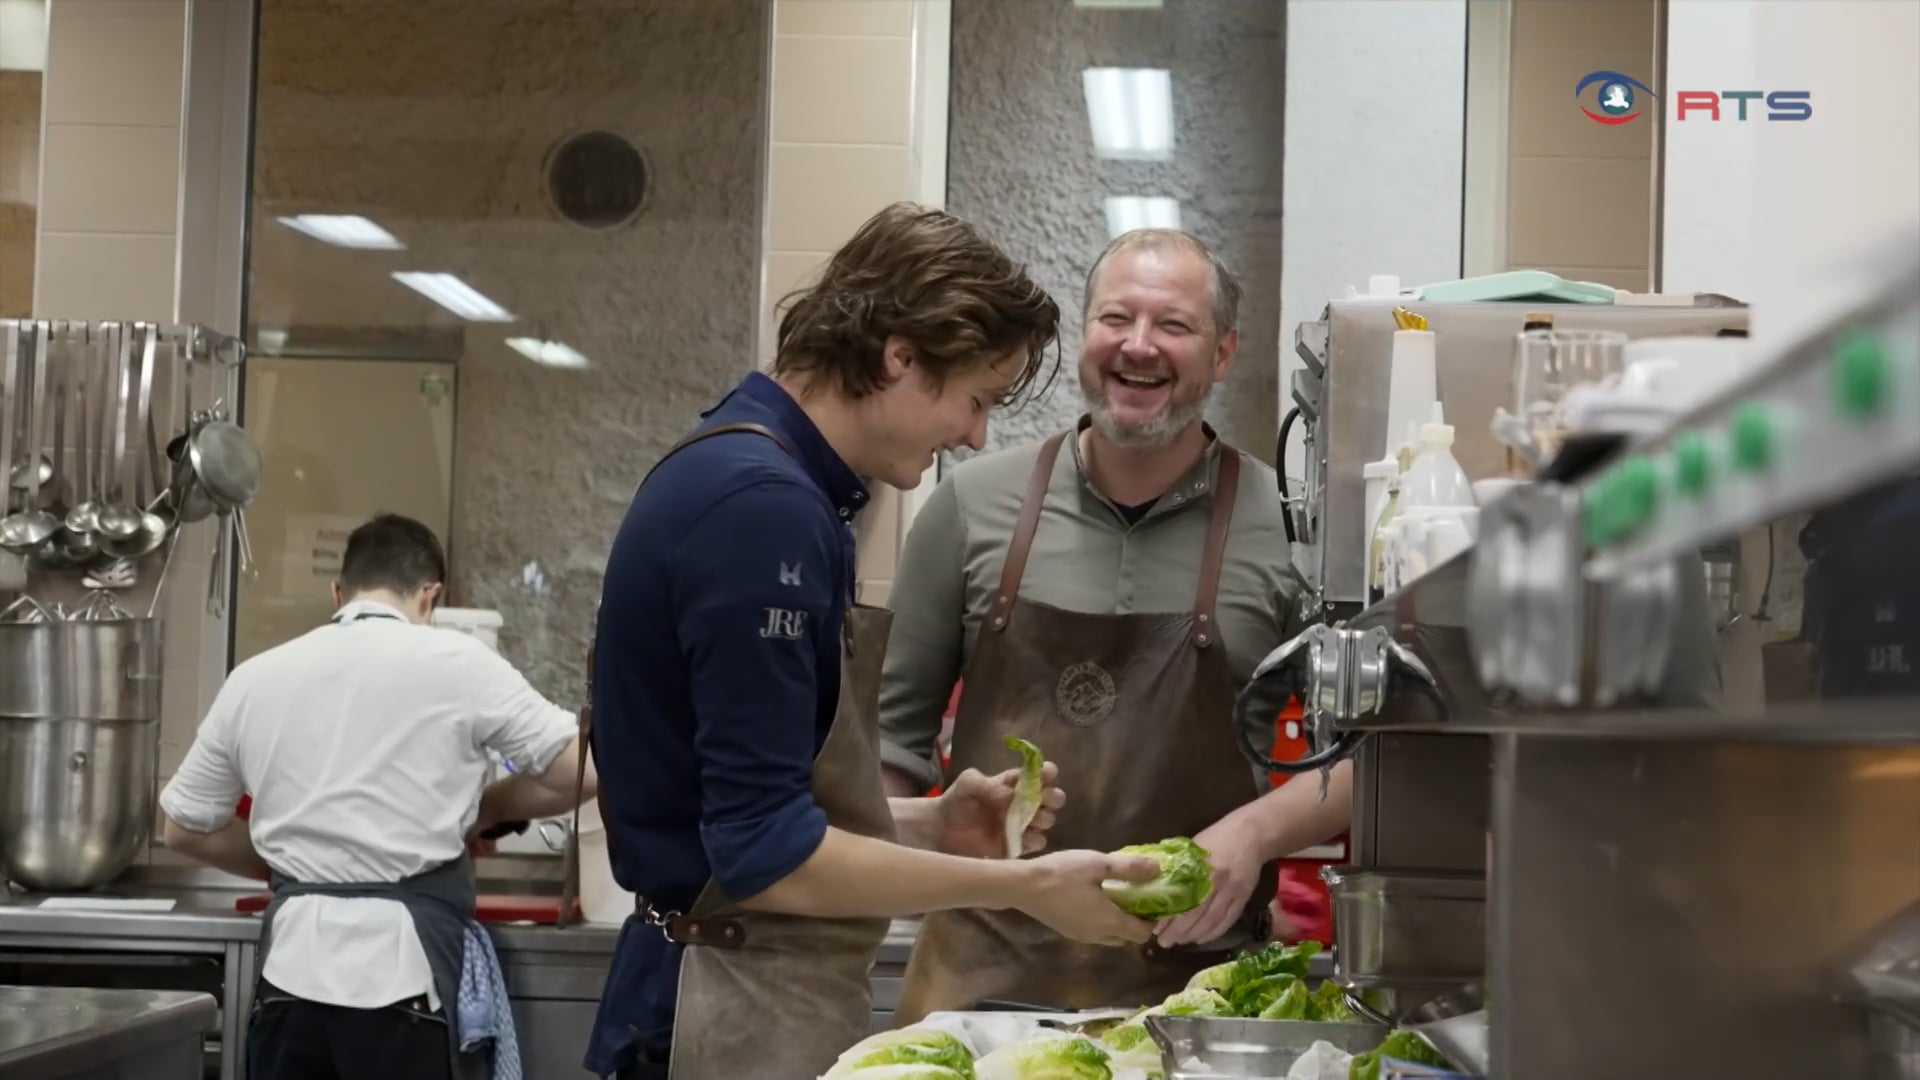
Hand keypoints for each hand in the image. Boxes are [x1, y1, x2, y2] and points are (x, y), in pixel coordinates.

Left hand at [933, 762, 1064, 858]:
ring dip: (1045, 819)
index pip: (1039, 775)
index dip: (1047, 773)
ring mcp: (1021, 826)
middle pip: (1051, 799)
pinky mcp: (1016, 847)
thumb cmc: (955, 802)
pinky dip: (1035, 840)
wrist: (940, 832)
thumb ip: (985, 783)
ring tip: (1034, 820)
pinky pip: (1036, 844)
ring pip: (1047, 822)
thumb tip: (1009, 795)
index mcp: (1013, 784)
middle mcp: (1022, 804)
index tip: (1048, 774)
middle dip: (1053, 797)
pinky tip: (1026, 838)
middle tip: (1046, 800)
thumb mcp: (967, 783)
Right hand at [1017, 850, 1159, 946]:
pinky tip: (1093, 901)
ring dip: (1118, 924)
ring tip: (1116, 899)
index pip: (1141, 934)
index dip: (1152, 921)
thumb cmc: (1062, 874)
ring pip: (1109, 937)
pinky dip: (1102, 923)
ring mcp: (1080, 936)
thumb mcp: (1098, 864)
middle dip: (1136, 923)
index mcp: (1109, 922)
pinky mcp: (1067, 932)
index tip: (1153, 902)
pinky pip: (1094, 933)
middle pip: (1126, 938)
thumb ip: (1129, 868)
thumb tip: (1158, 869)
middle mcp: (1097, 936)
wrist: (1022, 886)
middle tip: (1137, 899)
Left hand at [1154, 814, 1266, 947]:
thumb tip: (1155, 884)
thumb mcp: (1193, 846)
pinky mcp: (1244, 897)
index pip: (1182, 900)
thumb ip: (1178, 866)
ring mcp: (1232, 891)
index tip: (1155, 928)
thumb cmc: (1217, 837)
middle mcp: (1216, 881)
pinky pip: (1228, 920)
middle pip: (1196, 914)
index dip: (1169, 917)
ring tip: (1179, 943)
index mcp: (1199, 867)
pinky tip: (1201, 939)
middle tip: (1164, 942)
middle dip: (1178, 932)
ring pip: (1211, 921)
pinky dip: (1214, 933)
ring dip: (1194, 935)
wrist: (1251, 833)